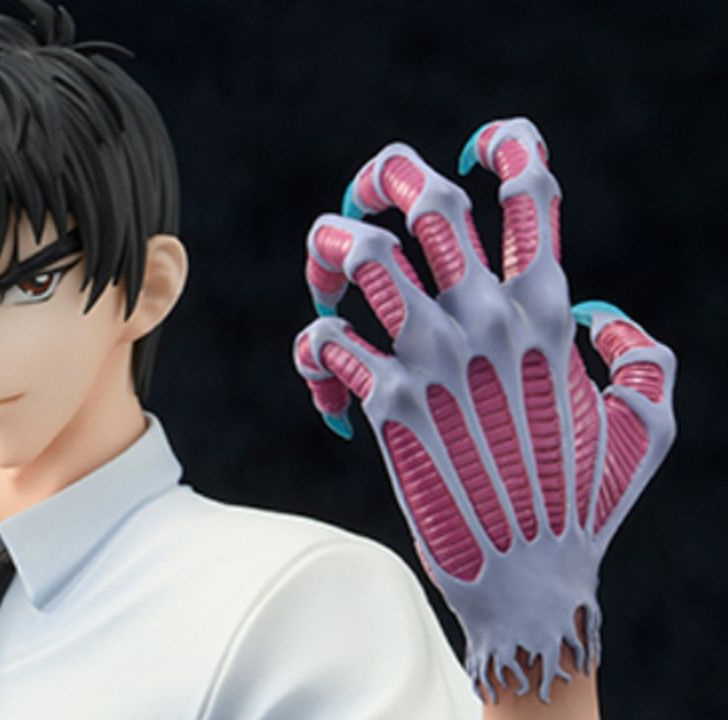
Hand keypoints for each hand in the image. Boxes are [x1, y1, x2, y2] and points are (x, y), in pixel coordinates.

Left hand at [292, 118, 675, 701]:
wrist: (528, 582)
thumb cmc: (586, 505)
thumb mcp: (647, 425)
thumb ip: (643, 357)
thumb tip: (598, 313)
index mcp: (551, 310)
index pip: (531, 192)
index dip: (507, 145)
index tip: (479, 146)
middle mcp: (489, 320)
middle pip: (429, 205)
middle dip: (388, 177)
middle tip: (370, 192)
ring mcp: (435, 358)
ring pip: (363, 257)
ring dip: (330, 248)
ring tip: (328, 270)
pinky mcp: (386, 403)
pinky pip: (325, 341)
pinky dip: (313, 348)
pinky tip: (329, 381)